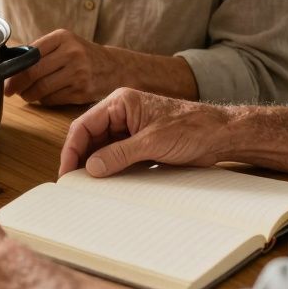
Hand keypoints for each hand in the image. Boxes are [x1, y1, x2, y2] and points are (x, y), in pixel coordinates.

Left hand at [3, 29, 125, 104]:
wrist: (115, 67)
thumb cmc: (83, 55)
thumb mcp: (65, 43)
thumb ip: (41, 50)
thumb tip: (10, 63)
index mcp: (63, 37)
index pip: (30, 54)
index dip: (14, 69)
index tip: (4, 77)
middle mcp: (72, 53)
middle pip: (33, 72)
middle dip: (16, 84)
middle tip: (9, 91)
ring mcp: (79, 74)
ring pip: (42, 89)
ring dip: (28, 95)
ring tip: (25, 94)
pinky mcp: (82, 92)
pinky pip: (53, 99)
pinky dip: (43, 100)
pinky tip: (42, 97)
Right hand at [59, 88, 231, 177]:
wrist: (221, 135)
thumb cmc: (192, 127)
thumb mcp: (152, 142)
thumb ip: (119, 154)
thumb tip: (91, 167)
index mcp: (120, 102)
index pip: (84, 125)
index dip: (72, 149)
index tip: (66, 170)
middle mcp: (122, 113)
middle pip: (90, 137)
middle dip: (80, 158)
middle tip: (73, 182)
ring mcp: (130, 129)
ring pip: (102, 148)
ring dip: (95, 165)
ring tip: (86, 185)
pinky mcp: (140, 143)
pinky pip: (116, 155)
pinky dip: (109, 168)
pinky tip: (105, 182)